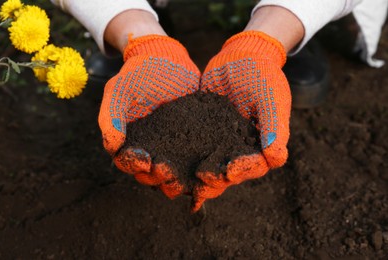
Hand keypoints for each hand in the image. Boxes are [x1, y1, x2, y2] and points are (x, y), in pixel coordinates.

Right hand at [98, 35, 199, 198]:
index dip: (135, 166)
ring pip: (175, 172)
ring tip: (188, 179)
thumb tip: (113, 148)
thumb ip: (110, 117)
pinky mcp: (194, 141)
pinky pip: (196, 158)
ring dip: (180, 180)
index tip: (145, 162)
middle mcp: (151, 149)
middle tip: (169, 173)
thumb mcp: (118, 90)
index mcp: (130, 142)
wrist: (166, 59)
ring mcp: (174, 146)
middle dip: (159, 178)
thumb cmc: (138, 74)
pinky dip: (200, 167)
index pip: (129, 163)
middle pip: (152, 174)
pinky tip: (208, 170)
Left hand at [192, 31, 290, 211]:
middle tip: (199, 178)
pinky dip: (179, 155)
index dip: (243, 171)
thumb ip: (274, 127)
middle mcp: (238, 148)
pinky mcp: (200, 132)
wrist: (241, 56)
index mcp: (261, 145)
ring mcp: (218, 141)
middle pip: (227, 173)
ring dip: (193, 174)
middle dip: (214, 179)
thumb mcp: (272, 98)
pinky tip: (163, 159)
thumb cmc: (263, 75)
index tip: (229, 170)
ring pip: (206, 165)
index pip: (254, 166)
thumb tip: (276, 158)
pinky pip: (190, 147)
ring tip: (177, 178)